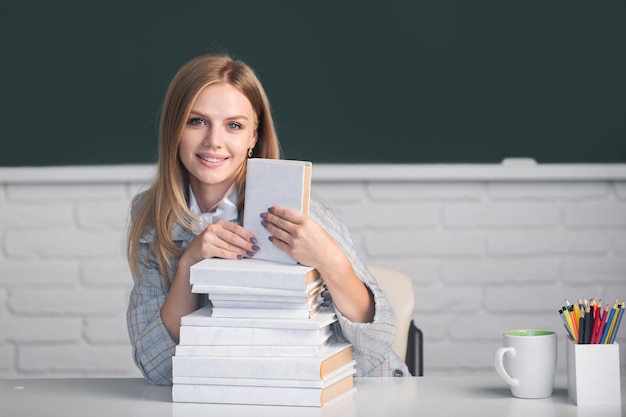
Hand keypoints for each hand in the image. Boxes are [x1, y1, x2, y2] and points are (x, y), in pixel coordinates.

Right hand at [182, 219, 258, 266]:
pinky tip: (240, 257)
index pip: (236, 228)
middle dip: (246, 244)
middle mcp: (213, 228)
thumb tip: (250, 241)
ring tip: (249, 254)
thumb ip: (231, 235)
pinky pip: (223, 253)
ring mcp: (208, 238)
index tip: (255, 240)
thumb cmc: (210, 244)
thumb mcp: (220, 235)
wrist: (192, 253)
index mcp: (219, 223)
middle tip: (255, 249)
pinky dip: (233, 256)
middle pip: (234, 237)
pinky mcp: (206, 248)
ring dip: (241, 251)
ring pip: (229, 246)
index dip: (247, 234)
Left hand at [261, 206, 374, 322]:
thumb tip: (288, 218)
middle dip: (270, 217)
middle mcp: (299, 231)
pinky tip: (271, 236)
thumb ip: (302, 222)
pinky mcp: (292, 251)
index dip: (277, 210)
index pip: (287, 213)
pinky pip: (279, 244)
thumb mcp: (315, 227)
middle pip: (280, 221)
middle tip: (264, 214)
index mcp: (306, 222)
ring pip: (277, 232)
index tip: (271, 208)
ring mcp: (295, 241)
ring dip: (269, 227)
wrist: (328, 258)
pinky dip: (274, 239)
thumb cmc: (324, 242)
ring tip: (265, 223)